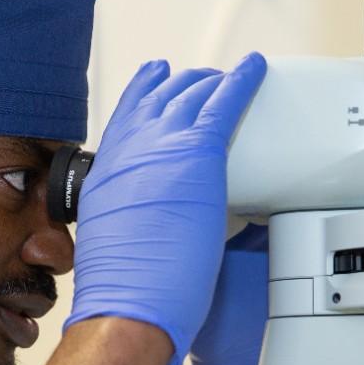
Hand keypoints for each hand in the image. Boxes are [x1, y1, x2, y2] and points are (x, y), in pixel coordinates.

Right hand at [65, 53, 266, 364]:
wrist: (128, 298)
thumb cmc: (123, 285)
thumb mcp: (111, 233)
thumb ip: (130, 210)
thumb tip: (147, 218)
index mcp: (108, 166)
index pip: (127, 112)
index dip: (145, 90)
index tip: (156, 76)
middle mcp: (131, 145)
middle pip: (162, 96)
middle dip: (186, 85)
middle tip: (205, 80)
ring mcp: (162, 143)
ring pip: (192, 93)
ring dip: (213, 82)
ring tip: (229, 76)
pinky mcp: (198, 150)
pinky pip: (225, 100)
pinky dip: (243, 78)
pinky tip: (255, 67)